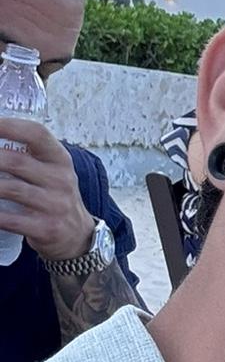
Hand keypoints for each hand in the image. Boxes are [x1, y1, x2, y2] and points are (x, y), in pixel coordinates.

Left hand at [0, 116, 94, 261]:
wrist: (77, 235)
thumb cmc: (54, 196)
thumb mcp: (52, 171)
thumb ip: (28, 156)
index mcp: (60, 160)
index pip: (37, 134)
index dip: (9, 126)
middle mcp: (61, 180)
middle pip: (16, 161)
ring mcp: (55, 205)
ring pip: (10, 189)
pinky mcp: (46, 228)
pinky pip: (10, 219)